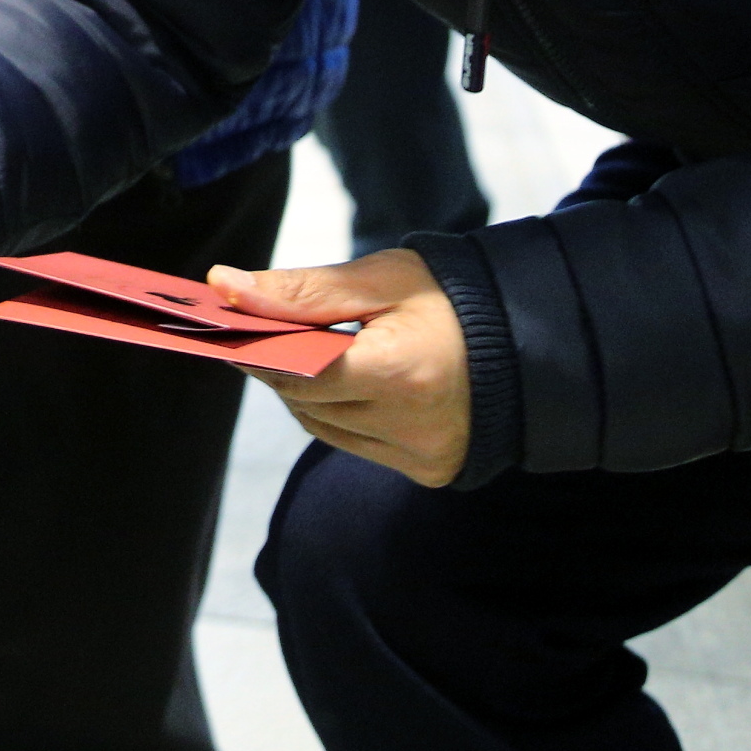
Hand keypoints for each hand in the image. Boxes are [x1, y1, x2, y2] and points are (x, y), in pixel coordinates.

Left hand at [209, 248, 470, 485]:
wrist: (527, 339)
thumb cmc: (450, 300)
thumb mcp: (379, 280)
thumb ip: (301, 290)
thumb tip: (223, 288)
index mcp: (401, 373)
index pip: (300, 375)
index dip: (263, 353)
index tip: (239, 328)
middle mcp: (413, 425)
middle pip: (309, 403)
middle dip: (282, 369)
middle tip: (269, 334)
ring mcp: (422, 454)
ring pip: (326, 428)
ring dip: (306, 394)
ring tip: (311, 355)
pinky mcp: (429, 470)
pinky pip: (357, 445)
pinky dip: (339, 416)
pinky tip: (347, 384)